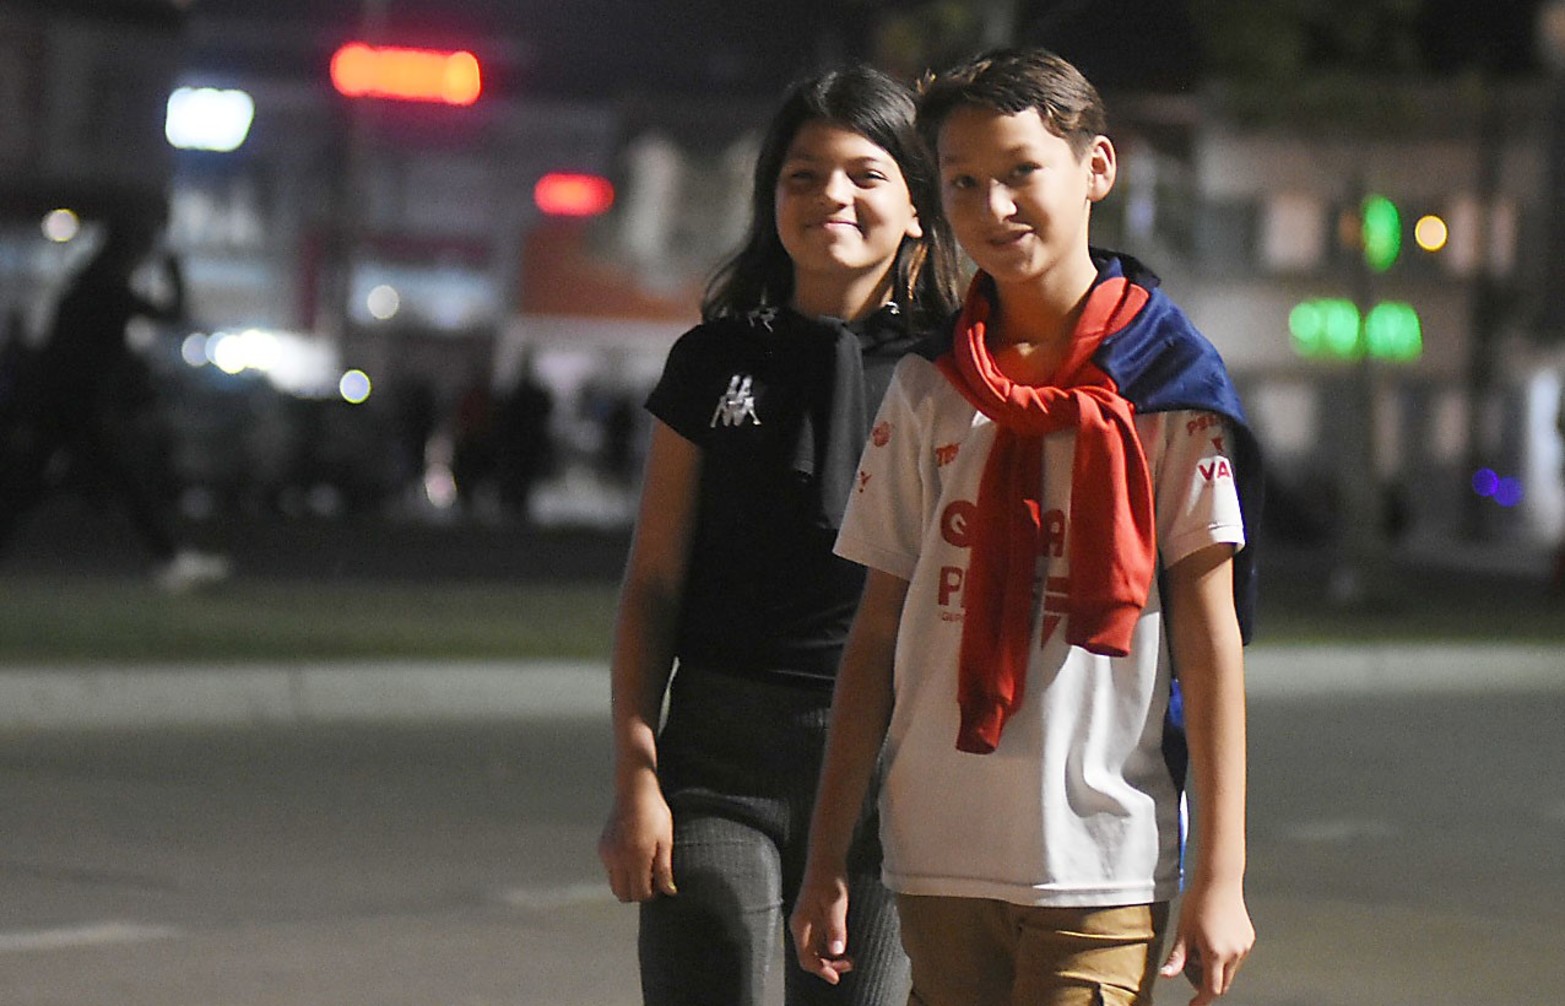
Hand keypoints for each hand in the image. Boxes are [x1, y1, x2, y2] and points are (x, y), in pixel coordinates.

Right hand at [597, 772, 675, 901]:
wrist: (634, 791)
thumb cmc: (655, 814)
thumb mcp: (666, 841)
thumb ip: (665, 869)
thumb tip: (669, 892)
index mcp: (636, 857)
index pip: (639, 893)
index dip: (651, 893)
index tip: (659, 884)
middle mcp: (618, 858)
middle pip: (623, 895)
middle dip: (637, 892)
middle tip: (650, 879)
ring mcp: (607, 853)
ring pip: (614, 884)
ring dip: (627, 883)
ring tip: (642, 867)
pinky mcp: (602, 847)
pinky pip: (610, 870)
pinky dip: (620, 870)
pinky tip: (632, 853)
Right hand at [789, 865, 853, 984]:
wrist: (826, 859)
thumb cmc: (830, 879)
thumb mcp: (835, 904)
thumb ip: (835, 928)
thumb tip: (836, 952)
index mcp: (801, 925)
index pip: (806, 958)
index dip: (821, 971)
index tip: (837, 977)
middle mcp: (801, 927)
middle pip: (810, 957)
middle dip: (828, 966)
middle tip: (849, 966)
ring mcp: (807, 923)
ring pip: (815, 950)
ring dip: (830, 959)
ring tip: (849, 960)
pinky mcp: (814, 918)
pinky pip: (820, 941)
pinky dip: (831, 949)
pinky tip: (844, 948)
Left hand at [1159, 880, 1253, 1003]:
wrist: (1219, 880)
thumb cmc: (1198, 901)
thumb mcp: (1183, 931)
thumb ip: (1177, 957)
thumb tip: (1166, 976)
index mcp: (1216, 953)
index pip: (1212, 989)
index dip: (1201, 999)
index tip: (1193, 1004)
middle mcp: (1234, 953)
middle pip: (1222, 984)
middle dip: (1207, 983)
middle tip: (1192, 966)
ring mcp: (1244, 947)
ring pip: (1230, 971)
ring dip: (1216, 969)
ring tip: (1201, 945)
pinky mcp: (1249, 939)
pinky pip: (1237, 958)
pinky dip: (1225, 957)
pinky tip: (1213, 937)